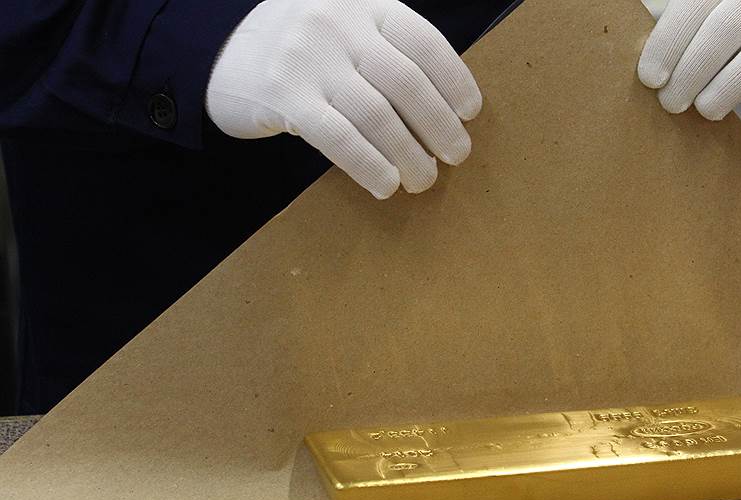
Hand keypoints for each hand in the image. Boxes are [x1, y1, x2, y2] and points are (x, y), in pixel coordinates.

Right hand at [206, 0, 481, 198]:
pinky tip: (386, 185)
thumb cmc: (301, 52)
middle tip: (456, 156)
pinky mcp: (283, 95)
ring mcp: (308, 57)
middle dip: (439, 126)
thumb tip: (445, 110)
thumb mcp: (345, 29)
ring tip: (424, 179)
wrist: (216, 53)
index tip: (470, 114)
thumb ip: (386, 51)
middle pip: (406, 82)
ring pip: (377, 115)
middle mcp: (337, 22)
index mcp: (363, 2)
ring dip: (409, 155)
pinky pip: (339, 138)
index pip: (424, 42)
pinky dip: (370, 165)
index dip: (455, 80)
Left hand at [638, 0, 740, 119]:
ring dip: (731, 85)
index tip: (651, 79)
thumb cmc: (708, 33)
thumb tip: (644, 70)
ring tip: (705, 110)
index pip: (695, 5)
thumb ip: (670, 35)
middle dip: (693, 71)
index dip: (669, 42)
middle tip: (671, 103)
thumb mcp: (688, 24)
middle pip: (728, 26)